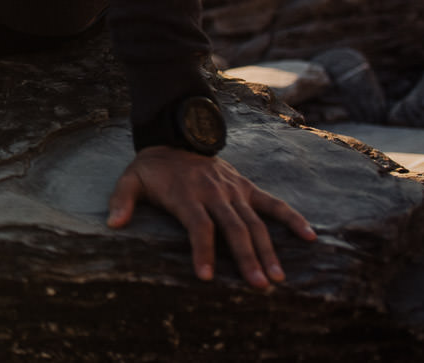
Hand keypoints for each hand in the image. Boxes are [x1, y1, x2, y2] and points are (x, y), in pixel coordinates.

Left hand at [107, 146, 315, 288]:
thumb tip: (113, 224)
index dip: (202, 251)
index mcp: (186, 194)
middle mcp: (213, 193)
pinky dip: (292, 218)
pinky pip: (272, 203)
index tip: (206, 277)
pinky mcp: (246, 187)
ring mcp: (233, 190)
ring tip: (278, 278)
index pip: (198, 226)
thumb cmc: (152, 168)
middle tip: (259, 286)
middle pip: (233, 228)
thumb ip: (121, 201)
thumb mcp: (130, 179)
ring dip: (268, 250)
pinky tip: (310, 236)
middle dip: (246, 258)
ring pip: (254, 222)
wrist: (174, 137)